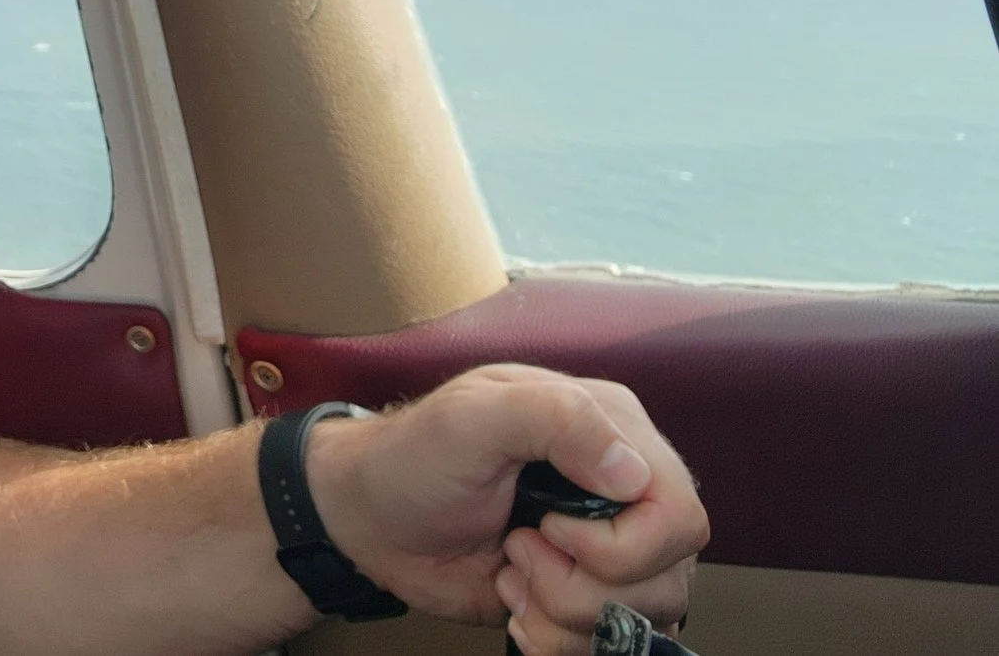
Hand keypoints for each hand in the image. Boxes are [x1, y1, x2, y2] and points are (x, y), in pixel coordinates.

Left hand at [304, 365, 705, 655]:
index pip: (679, 511)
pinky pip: (608, 641)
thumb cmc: (413, 455)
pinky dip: (557, 639)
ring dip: (563, 612)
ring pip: (641, 616)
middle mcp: (621, 487)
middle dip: (584, 585)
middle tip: (519, 548)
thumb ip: (553, 418)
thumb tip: (631, 471)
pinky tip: (516, 604)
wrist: (370, 519)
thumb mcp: (470, 417)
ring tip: (512, 569)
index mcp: (611, 427)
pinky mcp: (584, 592)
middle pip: (667, 575)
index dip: (625, 543)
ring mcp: (607, 545)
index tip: (550, 529)